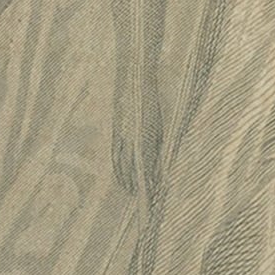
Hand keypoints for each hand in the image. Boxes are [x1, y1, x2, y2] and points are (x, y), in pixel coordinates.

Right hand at [111, 83, 163, 198]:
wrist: (134, 78)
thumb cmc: (152, 102)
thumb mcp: (160, 125)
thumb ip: (158, 146)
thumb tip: (157, 167)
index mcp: (146, 137)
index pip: (146, 167)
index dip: (148, 182)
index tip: (151, 194)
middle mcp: (131, 138)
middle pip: (131, 168)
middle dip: (135, 184)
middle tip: (139, 196)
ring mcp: (121, 135)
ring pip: (120, 162)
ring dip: (124, 177)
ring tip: (128, 188)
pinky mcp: (115, 129)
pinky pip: (115, 153)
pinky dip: (117, 165)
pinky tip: (120, 172)